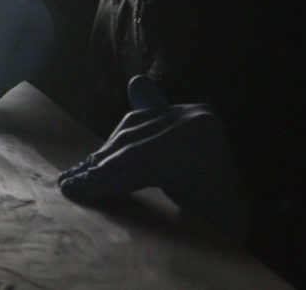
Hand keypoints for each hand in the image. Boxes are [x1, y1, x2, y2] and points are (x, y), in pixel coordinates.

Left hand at [58, 75, 248, 239]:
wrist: (234, 225)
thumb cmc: (204, 191)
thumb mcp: (175, 147)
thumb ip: (156, 115)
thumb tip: (136, 81)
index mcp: (197, 112)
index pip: (138, 123)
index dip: (109, 146)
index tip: (83, 165)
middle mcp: (198, 117)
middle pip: (134, 138)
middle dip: (100, 162)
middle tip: (70, 181)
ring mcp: (196, 135)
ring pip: (134, 155)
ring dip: (100, 175)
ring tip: (75, 189)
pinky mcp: (189, 157)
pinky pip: (141, 169)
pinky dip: (114, 182)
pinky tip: (93, 193)